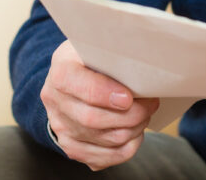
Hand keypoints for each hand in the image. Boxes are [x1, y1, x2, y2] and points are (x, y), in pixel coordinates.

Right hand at [40, 40, 159, 170]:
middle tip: (150, 104)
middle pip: (92, 119)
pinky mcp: (71, 147)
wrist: (71, 81)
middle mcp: (54, 100)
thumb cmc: (92, 60)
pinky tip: (134, 133)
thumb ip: (114, 53)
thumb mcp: (97, 46)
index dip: (105, 94)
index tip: (129, 97)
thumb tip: (144, 64)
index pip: (78, 85)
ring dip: (133, 129)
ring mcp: (61, 127)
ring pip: (103, 139)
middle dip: (130, 115)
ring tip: (145, 114)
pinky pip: (103, 158)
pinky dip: (126, 148)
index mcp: (61, 70)